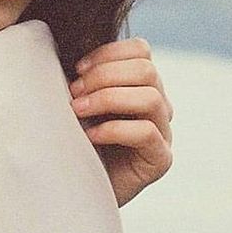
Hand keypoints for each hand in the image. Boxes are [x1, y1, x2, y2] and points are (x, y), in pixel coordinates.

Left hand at [69, 37, 172, 206]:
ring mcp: (163, 133)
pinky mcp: (160, 160)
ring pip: (150, 98)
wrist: (70, 190)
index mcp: (139, 84)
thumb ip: (81, 75)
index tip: (77, 69)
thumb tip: (68, 42)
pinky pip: (146, 133)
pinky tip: (90, 136)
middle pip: (146, 70)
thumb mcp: (74, 100)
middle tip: (74, 94)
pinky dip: (113, 129)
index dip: (108, 53)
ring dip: (107, 99)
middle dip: (104, 77)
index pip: (141, 50)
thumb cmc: (68, 139)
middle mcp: (157, 106)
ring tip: (78, 112)